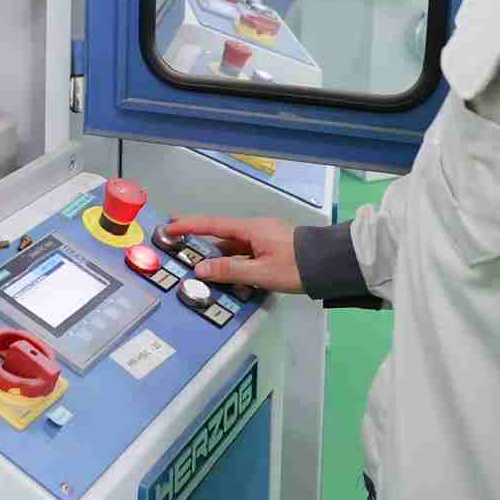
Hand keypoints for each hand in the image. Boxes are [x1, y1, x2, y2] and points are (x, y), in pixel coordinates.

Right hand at [163, 213, 303, 294]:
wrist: (331, 264)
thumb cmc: (296, 267)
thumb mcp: (261, 273)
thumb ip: (230, 270)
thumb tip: (200, 269)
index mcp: (251, 229)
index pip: (212, 225)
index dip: (188, 226)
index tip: (168, 226)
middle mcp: (256, 230)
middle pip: (221, 235)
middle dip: (200, 240)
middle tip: (178, 242)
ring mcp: (265, 238)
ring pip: (235, 246)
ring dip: (218, 256)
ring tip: (200, 267)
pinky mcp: (274, 248)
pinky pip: (246, 252)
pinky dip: (234, 261)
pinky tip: (229, 274)